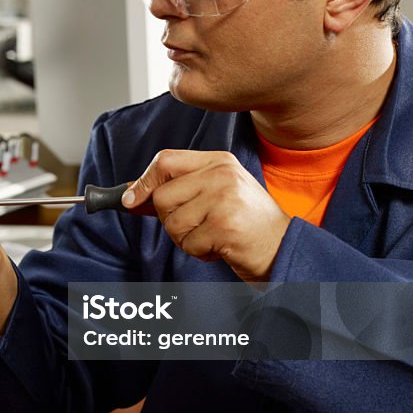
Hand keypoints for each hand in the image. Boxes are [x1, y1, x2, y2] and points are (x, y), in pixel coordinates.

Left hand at [122, 150, 290, 282]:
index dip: (143, 182)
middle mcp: (222, 174)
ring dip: (186, 239)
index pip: (165, 160)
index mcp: (218, 161)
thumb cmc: (244, 222)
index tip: (130, 200)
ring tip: (213, 235)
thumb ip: (177, 189)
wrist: (282, 247)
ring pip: (171, 223)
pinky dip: (200, 252)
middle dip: (170, 219)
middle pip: (161, 197)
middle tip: (198, 225)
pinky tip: (222, 246)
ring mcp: (225, 198)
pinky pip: (188, 244)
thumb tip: (130, 195)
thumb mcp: (214, 194)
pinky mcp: (225, 225)